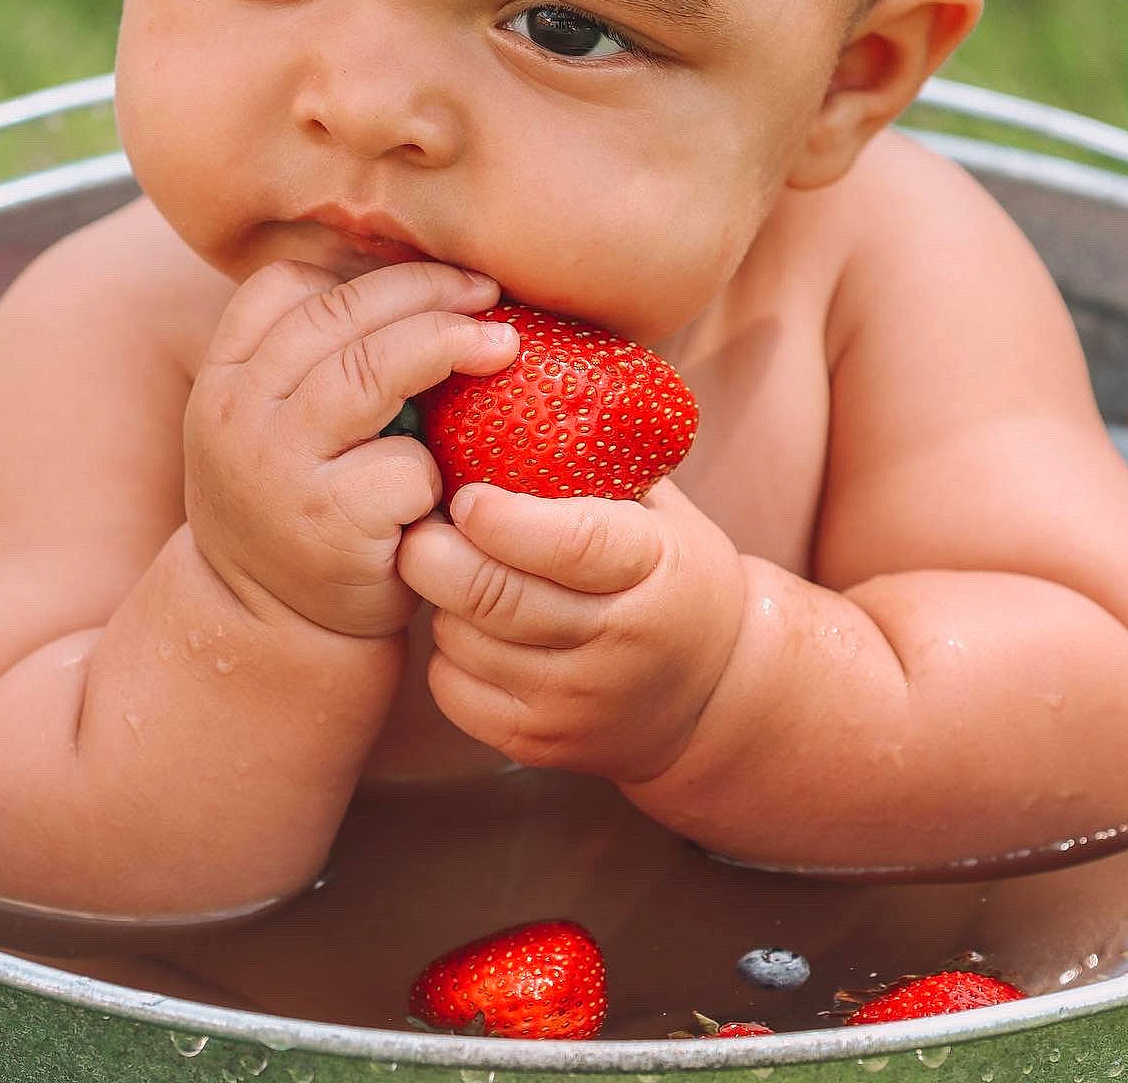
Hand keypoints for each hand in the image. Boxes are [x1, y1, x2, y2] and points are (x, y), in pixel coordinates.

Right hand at [184, 260, 518, 636]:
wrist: (272, 628)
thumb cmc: (303, 504)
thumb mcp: (280, 425)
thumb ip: (319, 360)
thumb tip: (425, 277)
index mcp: (225, 379)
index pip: (283, 287)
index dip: (363, 270)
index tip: (428, 273)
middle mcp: (237, 416)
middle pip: (338, 315)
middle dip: (425, 290)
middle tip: (487, 292)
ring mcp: (278, 470)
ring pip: (370, 371)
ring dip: (446, 344)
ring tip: (502, 344)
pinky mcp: (329, 524)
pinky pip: (403, 463)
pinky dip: (435, 465)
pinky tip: (442, 483)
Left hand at [397, 477, 745, 780]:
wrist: (712, 698)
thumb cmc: (672, 576)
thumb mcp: (664, 513)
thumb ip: (604, 461)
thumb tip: (520, 383)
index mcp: (653, 568)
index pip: (571, 544)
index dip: (505, 519)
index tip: (464, 494)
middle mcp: (618, 641)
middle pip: (498, 597)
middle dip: (437, 554)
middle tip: (415, 523)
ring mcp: (577, 702)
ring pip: (466, 643)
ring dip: (440, 600)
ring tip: (448, 569)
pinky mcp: (541, 744)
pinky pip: (455, 692)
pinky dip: (445, 654)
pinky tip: (466, 625)